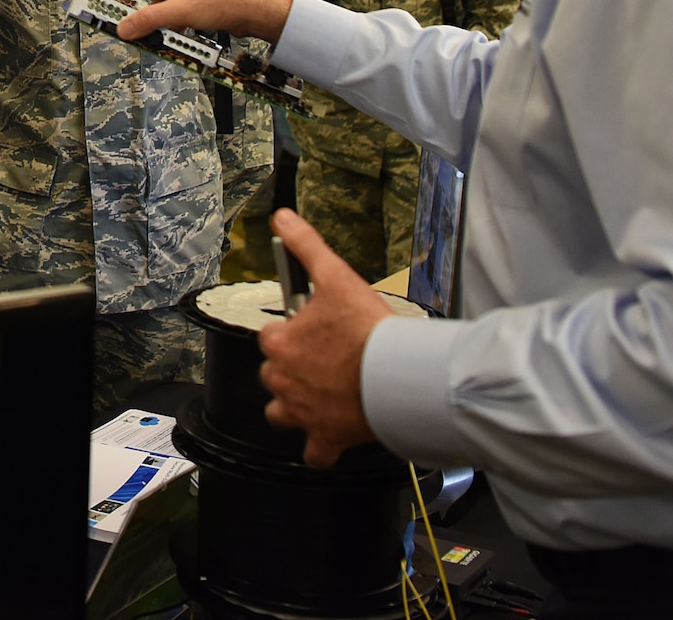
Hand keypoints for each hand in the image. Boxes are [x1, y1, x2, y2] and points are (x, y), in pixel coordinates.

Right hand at [101, 0, 294, 44]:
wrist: (253, 9)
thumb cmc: (220, 1)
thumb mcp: (178, 13)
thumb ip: (148, 21)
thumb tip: (123, 29)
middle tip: (122, 11)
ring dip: (157, 12)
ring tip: (151, 28)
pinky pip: (180, 4)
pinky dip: (173, 16)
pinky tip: (175, 30)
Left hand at [257, 208, 391, 466]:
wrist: (400, 375)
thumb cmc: (368, 329)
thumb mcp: (334, 276)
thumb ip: (305, 246)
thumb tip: (282, 218)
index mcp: (279, 344)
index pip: (271, 336)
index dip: (293, 331)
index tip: (313, 330)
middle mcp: (282, 380)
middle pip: (274, 374)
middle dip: (293, 368)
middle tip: (325, 361)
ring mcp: (302, 413)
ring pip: (282, 412)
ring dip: (295, 406)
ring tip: (320, 396)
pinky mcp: (325, 439)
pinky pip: (314, 454)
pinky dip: (320, 448)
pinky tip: (330, 438)